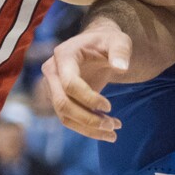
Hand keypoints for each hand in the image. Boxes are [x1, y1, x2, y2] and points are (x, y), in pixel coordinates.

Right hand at [41, 19, 130, 139]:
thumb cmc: (108, 42)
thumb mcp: (119, 41)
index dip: (88, 98)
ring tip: (114, 133)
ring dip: (89, 129)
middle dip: (88, 119)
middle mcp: (52, 72)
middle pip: (62, 104)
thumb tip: (122, 68)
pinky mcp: (59, 98)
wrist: (98, 46)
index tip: (109, 107)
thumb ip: (121, 51)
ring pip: (64, 116)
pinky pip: (69, 119)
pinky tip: (107, 129)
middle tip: (114, 126)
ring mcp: (53, 87)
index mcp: (64, 55)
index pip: (69, 84)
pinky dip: (87, 128)